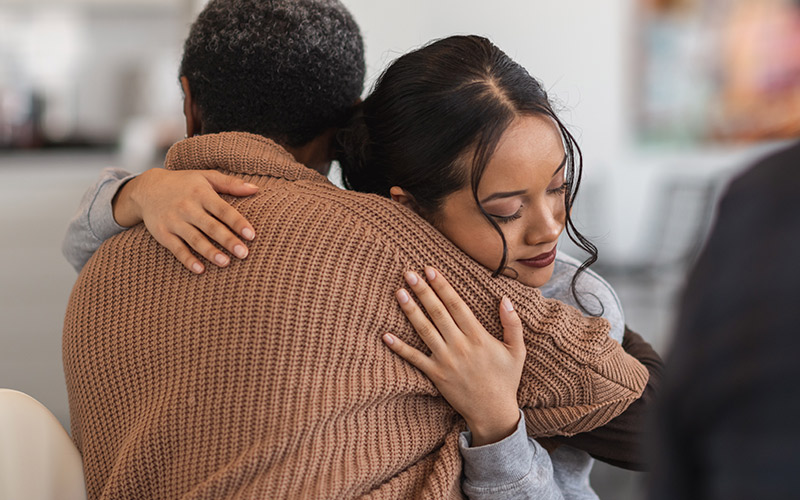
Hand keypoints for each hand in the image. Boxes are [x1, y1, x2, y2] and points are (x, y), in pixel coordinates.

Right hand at [112, 168, 258, 273]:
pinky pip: (176, 248)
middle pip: (211, 226)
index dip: (238, 222)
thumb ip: (231, 184)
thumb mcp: (206, 177)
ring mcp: (173, 221)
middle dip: (227, 240)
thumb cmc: (184, 183)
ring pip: (194, 239)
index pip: (223, 209)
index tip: (252, 235)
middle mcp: (187, 207)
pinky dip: (187, 259)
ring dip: (210, 252)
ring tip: (226, 263)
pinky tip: (200, 269)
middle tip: (244, 253)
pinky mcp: (162, 233)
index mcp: (201, 193)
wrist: (146, 188)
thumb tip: (256, 189)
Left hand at [383, 266, 525, 445]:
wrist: (493, 412)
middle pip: (437, 312)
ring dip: (410, 311)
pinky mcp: (435, 375)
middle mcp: (460, 345)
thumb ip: (513, 324)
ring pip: (424, 330)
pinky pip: (415, 359)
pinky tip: (386, 335)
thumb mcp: (518, 351)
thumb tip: (505, 299)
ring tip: (399, 293)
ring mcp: (446, 360)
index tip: (430, 270)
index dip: (442, 286)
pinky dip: (399, 348)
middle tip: (409, 273)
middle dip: (423, 291)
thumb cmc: (506, 379)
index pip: (456, 305)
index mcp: (478, 336)